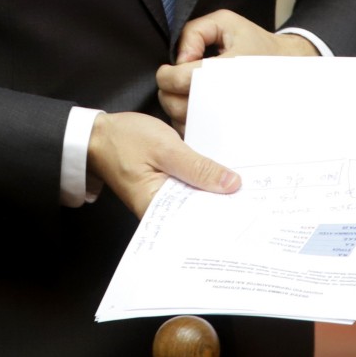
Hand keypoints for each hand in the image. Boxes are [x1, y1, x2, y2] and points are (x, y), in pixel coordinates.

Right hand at [87, 110, 240, 217]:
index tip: (252, 209)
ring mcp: (164, 200)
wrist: (96, 134)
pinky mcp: (166, 188)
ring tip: (248, 189)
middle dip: (225, 205)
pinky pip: (190, 190)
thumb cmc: (124, 140)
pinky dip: (204, 183)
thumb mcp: (165, 148)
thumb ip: (198, 168)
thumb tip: (232, 185)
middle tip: (258, 199)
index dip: (225, 216)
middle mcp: (161, 212)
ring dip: (216, 193)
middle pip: (200, 214)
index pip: (198, 222)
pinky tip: (223, 177)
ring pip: (197, 201)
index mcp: (158, 209)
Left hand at [155, 10, 317, 129]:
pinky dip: (190, 123)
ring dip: (177, 109)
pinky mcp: (232, 132)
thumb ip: (195, 33)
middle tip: (174, 82)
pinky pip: (199, 135)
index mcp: (228, 70)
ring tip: (187, 94)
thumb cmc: (253, 43)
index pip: (182, 80)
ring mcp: (231, 120)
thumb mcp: (225, 22)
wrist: (287, 65)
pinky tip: (196, 107)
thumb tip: (179, 60)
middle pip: (178, 107)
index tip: (168, 71)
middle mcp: (229, 99)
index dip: (166, 75)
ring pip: (186, 124)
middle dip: (168, 93)